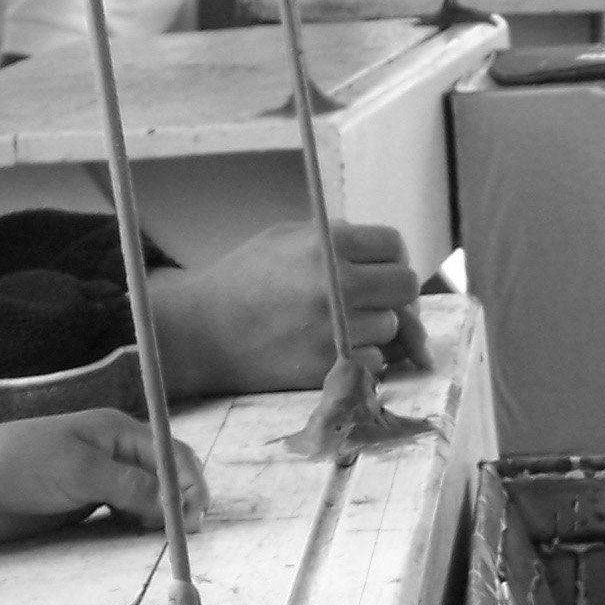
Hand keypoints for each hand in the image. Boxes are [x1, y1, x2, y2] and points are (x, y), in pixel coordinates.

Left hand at [0, 409, 207, 543]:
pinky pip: (123, 515)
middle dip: (179, 502)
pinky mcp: (85, 505)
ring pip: (147, 499)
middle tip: (181, 535)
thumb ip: (131, 486)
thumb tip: (175, 504)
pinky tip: (134, 538)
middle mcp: (114, 453)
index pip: (171, 453)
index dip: (190, 483)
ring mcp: (100, 480)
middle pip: (164, 476)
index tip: (195, 517)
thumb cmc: (24, 465)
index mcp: (117, 432)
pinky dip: (136, 526)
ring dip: (158, 517)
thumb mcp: (81, 471)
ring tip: (156, 538)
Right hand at [144, 220, 422, 399]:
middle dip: (392, 293)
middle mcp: (337, 283)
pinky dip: (360, 358)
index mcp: (327, 243)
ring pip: (391, 328)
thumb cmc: (240, 279)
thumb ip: (336, 239)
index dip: (389, 257)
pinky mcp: (328, 365)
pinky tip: (331, 349)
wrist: (198, 332)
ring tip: (338, 326)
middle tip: (373, 301)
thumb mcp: (284, 239)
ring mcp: (335, 328)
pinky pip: (374, 361)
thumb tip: (385, 258)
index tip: (377, 269)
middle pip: (405, 286)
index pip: (393, 244)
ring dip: (373, 328)